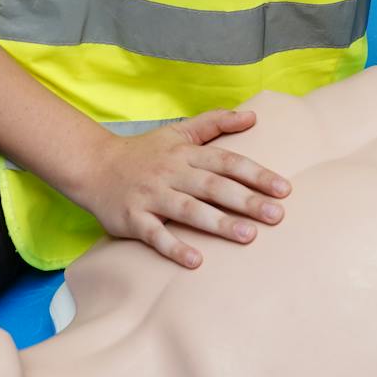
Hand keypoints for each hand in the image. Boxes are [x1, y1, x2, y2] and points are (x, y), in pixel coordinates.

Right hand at [74, 110, 289, 268]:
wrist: (93, 166)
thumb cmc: (144, 152)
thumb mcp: (178, 131)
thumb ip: (215, 123)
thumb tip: (253, 116)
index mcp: (185, 153)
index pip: (227, 161)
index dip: (256, 174)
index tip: (284, 189)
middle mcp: (171, 172)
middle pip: (213, 186)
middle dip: (246, 200)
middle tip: (277, 215)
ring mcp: (151, 196)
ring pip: (188, 210)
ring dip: (218, 223)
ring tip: (248, 236)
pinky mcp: (132, 219)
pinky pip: (155, 235)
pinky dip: (174, 247)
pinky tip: (196, 261)